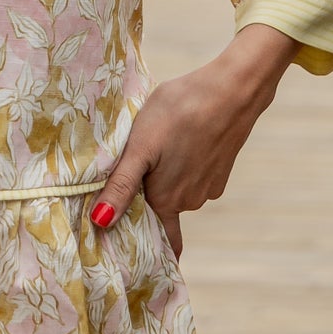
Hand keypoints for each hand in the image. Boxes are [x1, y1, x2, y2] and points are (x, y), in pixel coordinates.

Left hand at [91, 24, 297, 257]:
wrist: (232, 90)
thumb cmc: (180, 113)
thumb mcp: (140, 146)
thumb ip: (121, 186)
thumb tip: (100, 223)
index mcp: (167, 200)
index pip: (157, 236)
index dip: (141, 241)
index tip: (126, 243)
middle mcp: (190, 201)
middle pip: (162, 212)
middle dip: (145, 202)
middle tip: (129, 175)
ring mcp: (208, 186)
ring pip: (178, 192)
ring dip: (164, 180)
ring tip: (151, 153)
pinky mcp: (220, 169)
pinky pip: (194, 177)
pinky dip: (183, 166)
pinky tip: (176, 143)